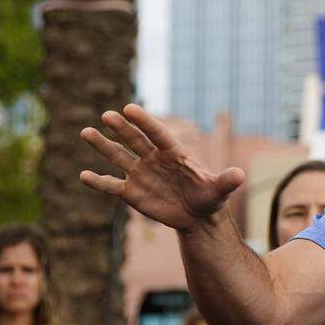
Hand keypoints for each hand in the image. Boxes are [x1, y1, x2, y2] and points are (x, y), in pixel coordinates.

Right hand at [80, 104, 245, 231]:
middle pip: (135, 140)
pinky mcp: (132, 192)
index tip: (129, 109)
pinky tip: (84, 176)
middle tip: (107, 116)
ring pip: (118, 156)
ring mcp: (141, 173)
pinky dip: (99, 182)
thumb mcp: (219, 191)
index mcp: (174, 153)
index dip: (144, 122)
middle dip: (121, 128)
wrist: (197, 216)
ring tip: (86, 132)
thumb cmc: (210, 197)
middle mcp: (153, 158)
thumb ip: (226, 181)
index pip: (157, 133)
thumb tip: (240, 175)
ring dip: (102, 145)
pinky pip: (112, 185)